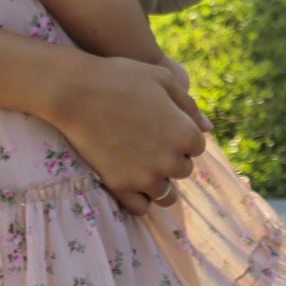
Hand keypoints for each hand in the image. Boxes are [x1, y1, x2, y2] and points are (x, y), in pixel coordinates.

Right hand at [45, 53, 207, 217]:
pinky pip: (141, 208)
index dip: (181, 134)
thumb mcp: (162, 78)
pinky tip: (131, 181)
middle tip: (148, 140)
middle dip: (171, 157)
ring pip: (166, 194)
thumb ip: (189, 105)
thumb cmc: (122, 77)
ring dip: (158, 181)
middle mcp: (170, 161)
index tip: (162, 126)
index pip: (196, 146)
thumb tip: (208, 129)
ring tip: (140, 163)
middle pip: (182, 170)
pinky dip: (140, 198)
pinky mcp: (121, 187)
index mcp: (185, 134)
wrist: (77, 91)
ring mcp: (145, 177)